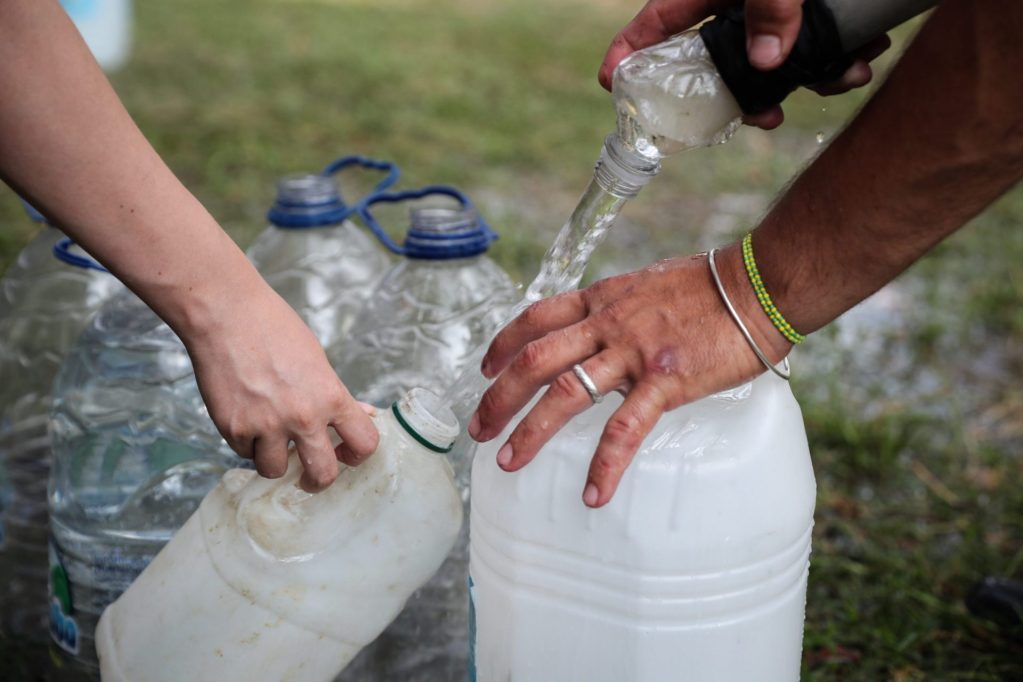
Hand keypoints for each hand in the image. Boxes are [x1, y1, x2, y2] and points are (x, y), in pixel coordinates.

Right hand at [186, 285, 379, 492]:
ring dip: (274, 460)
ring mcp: (266, 426)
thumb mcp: (317, 359)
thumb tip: (363, 414)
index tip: (346, 454)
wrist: (226, 315)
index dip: (357, 454)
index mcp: (331, 397)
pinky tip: (245, 415)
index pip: (364, 443)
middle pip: (323, 475)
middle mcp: (302, 417)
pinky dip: (246, 442)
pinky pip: (245, 452)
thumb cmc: (274, 329)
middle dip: (318, 481)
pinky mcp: (233, 428)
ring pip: (275, 471)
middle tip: (310, 477)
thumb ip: (337, 394)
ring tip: (270, 439)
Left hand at [469, 245, 790, 507]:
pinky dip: (606, 463)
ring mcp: (633, 352)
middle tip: (479, 428)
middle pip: (535, 359)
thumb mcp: (648, 285)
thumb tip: (605, 331)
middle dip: (500, 396)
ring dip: (530, 430)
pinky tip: (593, 494)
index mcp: (602, 300)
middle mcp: (607, 323)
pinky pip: (625, 427)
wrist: (757, 285)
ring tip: (507, 462)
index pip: (536, 317)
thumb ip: (620, 309)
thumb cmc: (710, 287)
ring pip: (566, 392)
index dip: (503, 343)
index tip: (485, 368)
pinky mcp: (665, 380)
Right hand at [598, 0, 890, 128]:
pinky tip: (868, 50)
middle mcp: (737, 2)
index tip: (612, 86)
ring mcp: (774, 8)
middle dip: (751, 93)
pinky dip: (844, 54)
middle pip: (724, 60)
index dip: (627, 55)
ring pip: (780, 58)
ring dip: (815, 76)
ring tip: (848, 73)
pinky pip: (818, 42)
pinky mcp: (811, 7)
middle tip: (769, 115)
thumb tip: (768, 64)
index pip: (655, 24)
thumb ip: (769, 8)